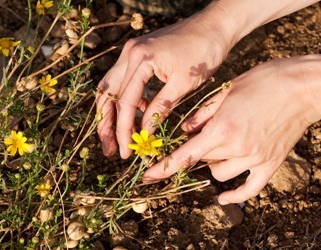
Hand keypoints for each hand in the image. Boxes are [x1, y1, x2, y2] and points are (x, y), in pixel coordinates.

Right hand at [96, 10, 235, 157]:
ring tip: (115, 138)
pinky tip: (137, 118)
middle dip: (107, 125)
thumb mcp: (184, 85)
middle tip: (110, 150)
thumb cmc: (204, 53)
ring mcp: (131, 51)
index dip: (124, 130)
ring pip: (111, 87)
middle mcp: (130, 52)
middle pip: (107, 94)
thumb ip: (161, 108)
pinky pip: (124, 80)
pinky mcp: (138, 54)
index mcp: (141, 59)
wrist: (213, 26)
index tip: (125, 151)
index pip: (125, 101)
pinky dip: (127, 100)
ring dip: (111, 114)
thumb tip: (145, 133)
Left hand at [143, 56, 320, 203]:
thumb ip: (202, 114)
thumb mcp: (227, 91)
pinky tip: (222, 197)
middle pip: (201, 161)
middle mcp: (237, 148)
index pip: (185, 156)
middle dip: (194, 151)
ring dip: (212, 164)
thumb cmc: (265, 81)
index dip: (162, 168)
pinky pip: (249, 189)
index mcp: (222, 128)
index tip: (146, 177)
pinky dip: (234, 195)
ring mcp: (255, 159)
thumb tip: (184, 132)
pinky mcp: (270, 165)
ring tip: (220, 145)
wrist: (304, 88)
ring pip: (220, 174)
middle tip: (199, 135)